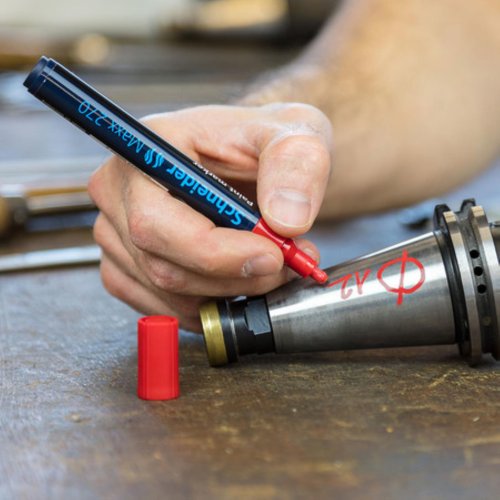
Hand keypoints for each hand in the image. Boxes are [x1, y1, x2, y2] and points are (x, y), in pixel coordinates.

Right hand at [88, 103, 331, 331]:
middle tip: (284, 266)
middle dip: (233, 279)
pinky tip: (237, 280)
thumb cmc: (262, 142)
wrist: (255, 156)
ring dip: (228, 293)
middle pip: (162, 266)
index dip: (215, 253)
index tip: (272, 257)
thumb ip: (294, 167)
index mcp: (146, 150)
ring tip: (268, 266)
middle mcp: (119, 192)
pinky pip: (163, 305)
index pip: (157, 221)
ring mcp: (116, 231)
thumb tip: (285, 222)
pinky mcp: (127, 262)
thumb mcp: (294, 134)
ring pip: (168, 293)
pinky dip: (208, 304)